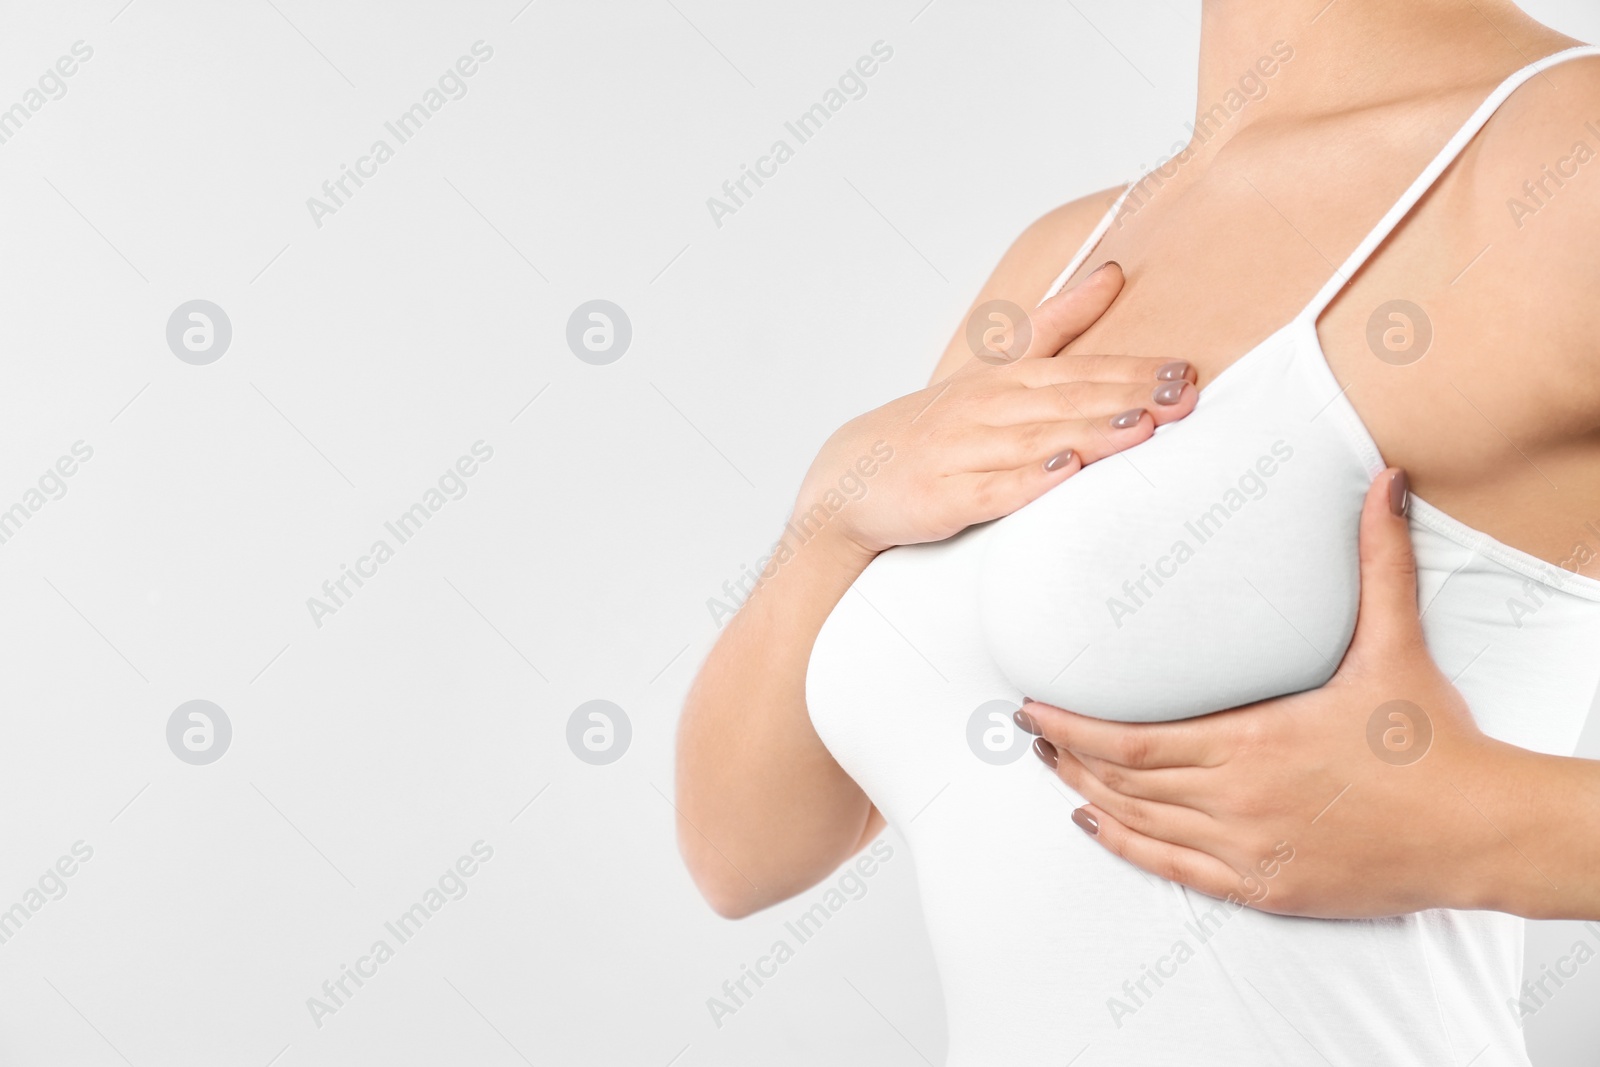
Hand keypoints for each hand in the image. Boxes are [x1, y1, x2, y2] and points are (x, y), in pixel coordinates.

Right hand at [795, 264, 1198, 556]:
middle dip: (1127, 397)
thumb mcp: (991, 370)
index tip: (1184, 370)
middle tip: (1183, 396)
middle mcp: (983, 410)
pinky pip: (989, 490)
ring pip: (1034, 441)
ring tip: (1142, 428)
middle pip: (1065, 401)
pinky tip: (1063, 474)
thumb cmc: (934, 427)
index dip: (1132, 370)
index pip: (1076, 371)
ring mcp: (960, 453)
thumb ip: (1054, 325)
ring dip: (1090, 434)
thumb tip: (1112, 273)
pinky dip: (1026, 482)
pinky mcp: (941, 498)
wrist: (848, 481)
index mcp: (1001, 380)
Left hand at [1018, 469, 1546, 918]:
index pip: (1133, 740)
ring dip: (1087, 795)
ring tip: (1050, 766)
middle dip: (1067, 753)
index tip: (1034, 704)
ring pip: (1140, 824)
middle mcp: (1240, 800)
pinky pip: (1174, 870)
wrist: (1481, 830)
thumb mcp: (1397, 645)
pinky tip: (1094, 825)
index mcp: (1256, 742)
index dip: (1074, 726)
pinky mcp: (1264, 888)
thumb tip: (1385, 482)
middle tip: (1027, 729)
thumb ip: (1380, 561)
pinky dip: (1126, 847)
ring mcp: (1249, 850)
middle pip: (1124, 780)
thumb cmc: (1434, 742)